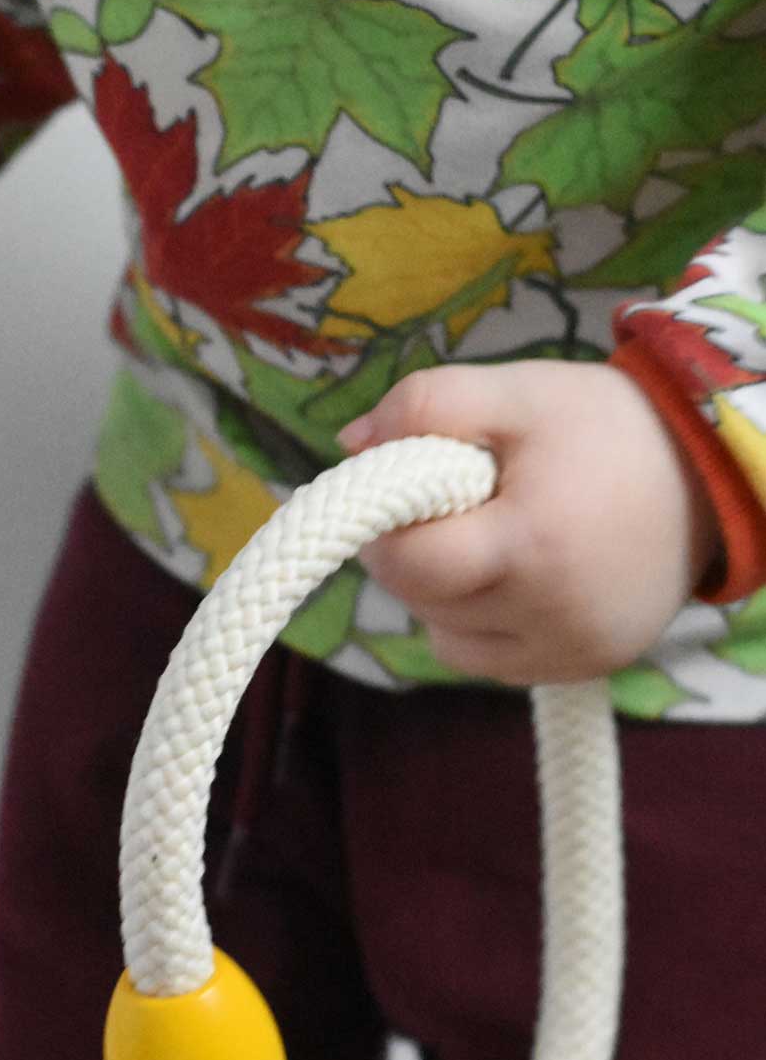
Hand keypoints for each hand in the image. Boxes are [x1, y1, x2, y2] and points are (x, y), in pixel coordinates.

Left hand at [335, 360, 721, 685]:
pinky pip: (489, 659)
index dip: (386, 528)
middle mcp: (553, 616)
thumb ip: (425, 406)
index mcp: (532, 545)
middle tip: (450, 505)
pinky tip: (513, 574)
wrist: (709, 475)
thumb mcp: (516, 392)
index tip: (402, 490)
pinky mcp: (585, 667)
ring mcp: (571, 650)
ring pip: (447, 638)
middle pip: (424, 603)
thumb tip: (350, 443)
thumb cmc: (606, 426)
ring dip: (443, 593)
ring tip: (490, 536)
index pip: (409, 565)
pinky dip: (479, 622)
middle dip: (413, 554)